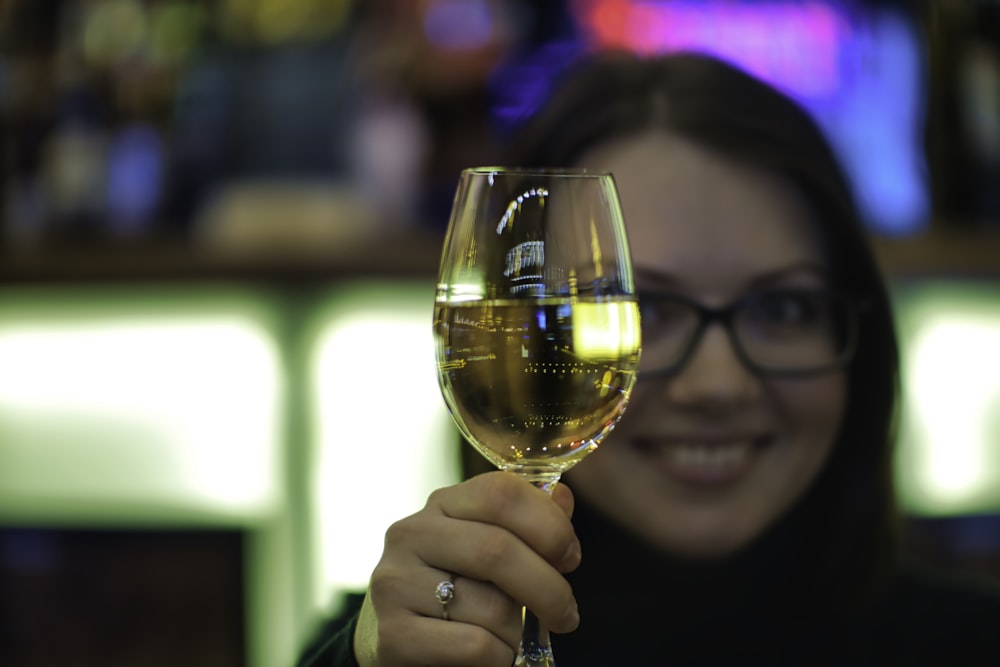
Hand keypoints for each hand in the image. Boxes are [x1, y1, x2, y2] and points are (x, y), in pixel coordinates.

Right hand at [354, 471, 581, 665]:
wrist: (397, 642)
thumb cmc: (458, 591)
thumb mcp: (489, 550)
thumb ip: (528, 524)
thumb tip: (563, 497)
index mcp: (441, 504)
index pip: (501, 493)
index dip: (549, 524)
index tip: (570, 558)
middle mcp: (411, 534)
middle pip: (498, 549)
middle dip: (548, 588)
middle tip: (566, 615)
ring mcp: (395, 583)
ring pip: (490, 607)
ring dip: (518, 633)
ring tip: (511, 638)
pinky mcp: (393, 635)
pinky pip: (474, 646)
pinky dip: (498, 658)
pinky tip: (491, 656)